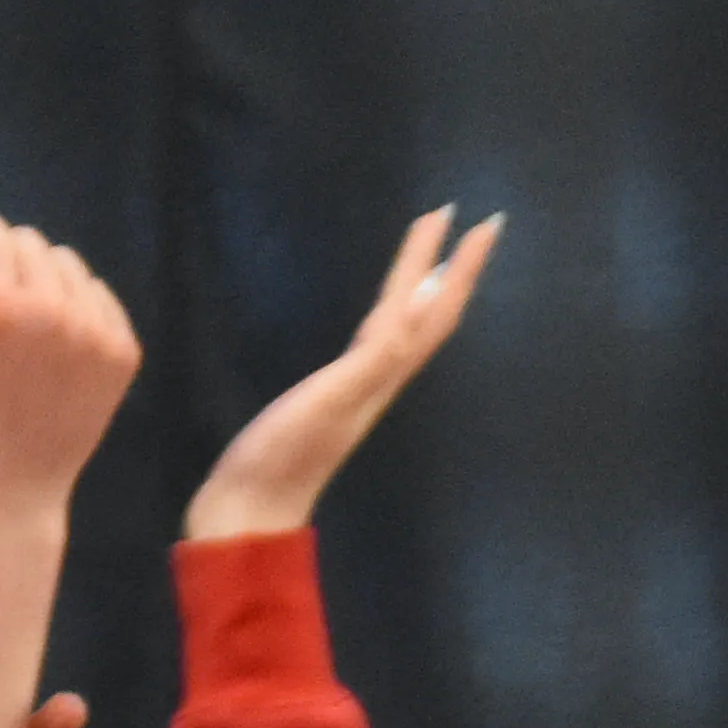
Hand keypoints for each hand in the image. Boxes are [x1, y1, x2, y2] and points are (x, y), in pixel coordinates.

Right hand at [0, 187, 142, 525]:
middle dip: (4, 272)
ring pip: (64, 261)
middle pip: (27, 238)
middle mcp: (49, 310)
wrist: (3, 492)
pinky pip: (97, 293)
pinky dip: (74, 312)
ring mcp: (93, 331)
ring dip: (41, 287)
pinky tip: (53, 357)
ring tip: (23, 344)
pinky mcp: (123, 351)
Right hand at [186, 206, 501, 541]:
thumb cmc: (285, 453)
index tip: (471, 217)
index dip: (451, 264)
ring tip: (438, 261)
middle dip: (453, 272)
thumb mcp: (332, 398)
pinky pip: (375, 345)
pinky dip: (388, 318)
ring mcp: (357, 391)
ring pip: (408, 331)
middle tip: (477, 227)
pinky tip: (378, 318)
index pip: (427, 308)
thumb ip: (376, 354)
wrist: (249, 510)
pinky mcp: (330, 399)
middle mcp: (381, 378)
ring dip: (427, 291)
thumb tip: (417, 302)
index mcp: (384, 372)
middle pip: (429, 318)